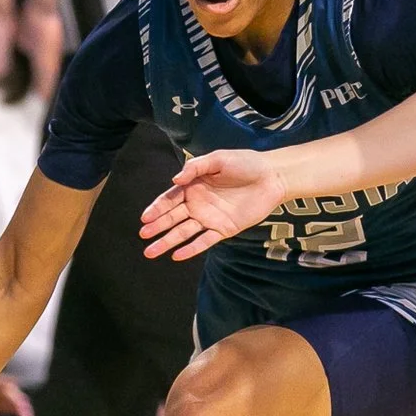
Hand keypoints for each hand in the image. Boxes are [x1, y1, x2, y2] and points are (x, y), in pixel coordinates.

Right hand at [140, 149, 286, 260]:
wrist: (272, 177)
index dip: (157, 208)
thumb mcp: (218, 159)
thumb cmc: (245, 163)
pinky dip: (191, 249)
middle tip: (143, 235)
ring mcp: (210, 218)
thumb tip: (174, 180)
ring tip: (151, 252)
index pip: (170, 199)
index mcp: (194, 185)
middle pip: (172, 218)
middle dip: (157, 226)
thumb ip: (195, 167)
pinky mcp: (223, 229)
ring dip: (167, 241)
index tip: (144, 218)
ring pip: (184, 232)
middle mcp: (198, 203)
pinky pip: (204, 241)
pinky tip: (177, 256)